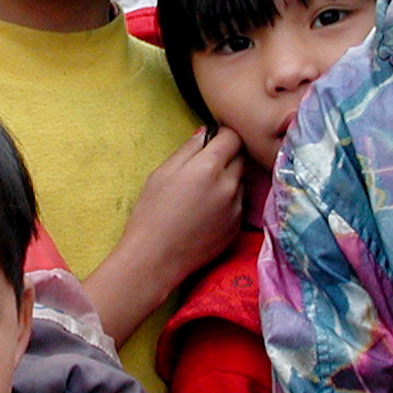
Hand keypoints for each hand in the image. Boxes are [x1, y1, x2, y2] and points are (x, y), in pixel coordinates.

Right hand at [85, 128, 243, 344]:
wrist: (156, 257)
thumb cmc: (151, 212)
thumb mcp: (161, 172)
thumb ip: (187, 149)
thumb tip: (205, 134)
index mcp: (209, 166)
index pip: (233, 136)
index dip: (222, 136)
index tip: (212, 141)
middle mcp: (229, 185)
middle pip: (240, 157)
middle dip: (227, 156)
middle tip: (204, 168)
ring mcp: (236, 208)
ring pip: (240, 182)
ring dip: (228, 180)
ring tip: (203, 194)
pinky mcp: (237, 227)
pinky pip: (238, 205)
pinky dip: (228, 202)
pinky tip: (206, 212)